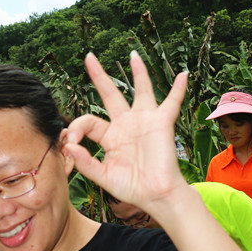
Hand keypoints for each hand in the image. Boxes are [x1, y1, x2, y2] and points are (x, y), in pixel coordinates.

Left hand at [64, 52, 187, 210]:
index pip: (88, 120)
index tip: (70, 141)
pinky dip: (178, 89)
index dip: (76, 128)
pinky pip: (171, 103)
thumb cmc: (132, 188)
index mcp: (110, 137)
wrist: (156, 196)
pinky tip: (183, 76)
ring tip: (133, 55)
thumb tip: (68, 145)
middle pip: (110, 94)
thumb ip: (85, 162)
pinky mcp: (161, 124)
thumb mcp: (103, 176)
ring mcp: (144, 122)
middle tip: (89, 57)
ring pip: (140, 90)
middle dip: (99, 76)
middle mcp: (126, 125)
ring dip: (138, 72)